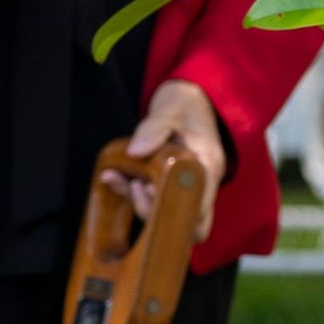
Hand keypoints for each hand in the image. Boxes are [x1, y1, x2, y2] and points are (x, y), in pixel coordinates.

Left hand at [124, 77, 229, 211]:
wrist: (194, 100)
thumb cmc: (185, 104)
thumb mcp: (170, 109)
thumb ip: (153, 129)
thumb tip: (136, 152)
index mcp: (208, 165)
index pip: (201, 207)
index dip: (173, 209)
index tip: (146, 187)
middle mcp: (204, 183)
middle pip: (191, 223)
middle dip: (159, 216)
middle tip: (137, 188)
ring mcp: (191, 188)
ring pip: (174, 216)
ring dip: (145, 207)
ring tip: (126, 181)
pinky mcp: (177, 188)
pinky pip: (161, 203)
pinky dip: (136, 197)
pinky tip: (115, 178)